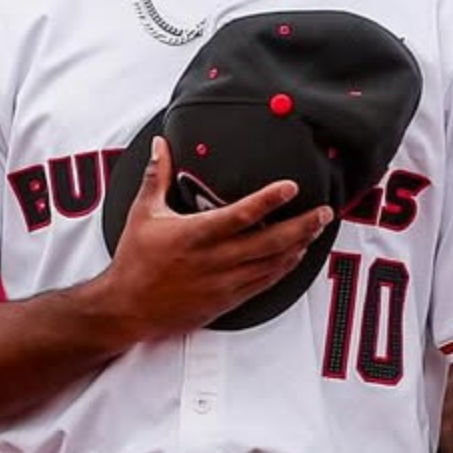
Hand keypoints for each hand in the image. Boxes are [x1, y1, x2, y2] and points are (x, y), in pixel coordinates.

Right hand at [85, 138, 332, 344]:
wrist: (128, 307)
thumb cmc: (135, 259)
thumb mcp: (143, 213)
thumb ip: (157, 176)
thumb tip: (161, 145)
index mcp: (195, 235)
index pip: (241, 215)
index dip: (270, 200)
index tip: (291, 187)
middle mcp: (215, 260)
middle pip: (271, 241)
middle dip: (303, 225)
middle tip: (325, 211)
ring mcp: (226, 282)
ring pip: (275, 263)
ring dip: (300, 244)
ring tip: (317, 228)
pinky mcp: (230, 299)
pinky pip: (267, 281)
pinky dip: (286, 266)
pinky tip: (298, 253)